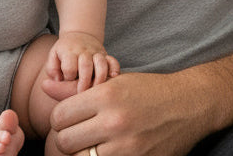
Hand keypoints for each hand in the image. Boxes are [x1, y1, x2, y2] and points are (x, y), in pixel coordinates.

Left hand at [43, 71, 209, 155]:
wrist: (188, 105)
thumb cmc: (147, 90)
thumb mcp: (112, 82)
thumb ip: (75, 90)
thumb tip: (44, 87)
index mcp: (105, 95)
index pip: (59, 116)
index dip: (60, 119)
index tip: (70, 118)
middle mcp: (114, 121)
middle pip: (65, 141)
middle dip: (68, 138)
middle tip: (80, 133)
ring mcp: (126, 146)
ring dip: (85, 152)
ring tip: (95, 142)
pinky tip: (109, 150)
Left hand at [46, 31, 119, 92]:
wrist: (79, 35)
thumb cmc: (64, 52)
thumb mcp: (53, 57)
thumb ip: (52, 69)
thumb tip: (58, 80)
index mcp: (69, 52)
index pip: (69, 66)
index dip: (68, 77)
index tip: (67, 82)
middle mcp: (83, 51)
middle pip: (86, 65)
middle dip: (84, 81)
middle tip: (82, 94)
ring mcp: (96, 53)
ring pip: (101, 63)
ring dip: (100, 78)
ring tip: (96, 90)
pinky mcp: (105, 55)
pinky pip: (113, 61)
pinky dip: (115, 69)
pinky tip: (113, 78)